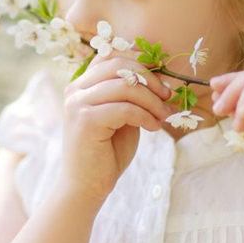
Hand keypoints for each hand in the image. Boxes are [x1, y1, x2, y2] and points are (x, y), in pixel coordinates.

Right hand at [60, 46, 175, 204]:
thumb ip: (131, 96)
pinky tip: (154, 128)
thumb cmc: (106, 152)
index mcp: (82, 84)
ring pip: (125, 86)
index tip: (161, 79)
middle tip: (168, 95)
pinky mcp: (86, 120)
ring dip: (152, 100)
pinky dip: (145, 116)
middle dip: (149, 78)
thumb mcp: (122, 117)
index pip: (111, 56)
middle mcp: (75, 89)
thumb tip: (160, 77)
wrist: (86, 186)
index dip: (139, 62)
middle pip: (119, 66)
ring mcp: (78, 103)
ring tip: (164, 115)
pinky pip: (125, 108)